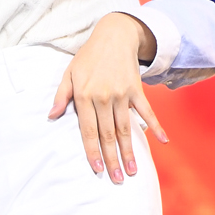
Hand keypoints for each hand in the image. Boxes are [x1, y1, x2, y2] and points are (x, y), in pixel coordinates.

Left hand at [48, 13, 167, 183]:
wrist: (113, 36)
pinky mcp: (136, 90)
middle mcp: (103, 97)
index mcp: (84, 96)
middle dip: (112, 158)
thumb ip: (61, 96)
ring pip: (126, 128)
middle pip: (108, 134)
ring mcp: (122, 94)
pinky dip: (156, 126)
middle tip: (117, 179)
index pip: (88, 130)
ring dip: (130, 150)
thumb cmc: (88, 57)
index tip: (97, 170)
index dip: (93, 151)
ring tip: (132, 170)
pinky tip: (163, 141)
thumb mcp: (69, 73)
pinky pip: (146, 111)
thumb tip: (51, 116)